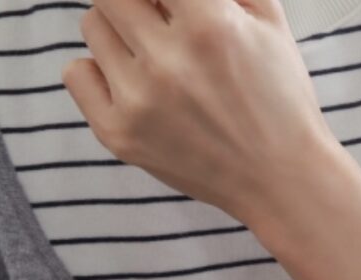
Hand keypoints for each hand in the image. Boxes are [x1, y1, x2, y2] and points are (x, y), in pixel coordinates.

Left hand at [61, 0, 339, 227]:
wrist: (283, 179)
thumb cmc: (281, 100)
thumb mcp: (272, 25)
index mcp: (211, 27)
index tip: (172, 8)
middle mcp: (170, 61)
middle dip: (139, 4)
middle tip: (162, 23)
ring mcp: (139, 100)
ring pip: (93, 27)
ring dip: (121, 33)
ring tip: (156, 58)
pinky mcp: (119, 133)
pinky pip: (77, 73)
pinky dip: (100, 72)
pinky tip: (136, 86)